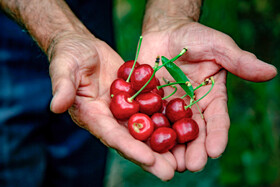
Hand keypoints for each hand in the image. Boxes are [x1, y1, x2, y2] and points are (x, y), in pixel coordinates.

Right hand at [48, 32, 176, 180]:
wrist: (83, 46)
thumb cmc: (69, 55)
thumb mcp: (64, 67)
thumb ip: (62, 86)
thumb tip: (56, 106)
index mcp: (92, 115)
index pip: (112, 135)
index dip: (130, 148)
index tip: (149, 160)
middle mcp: (109, 117)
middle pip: (131, 140)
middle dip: (150, 157)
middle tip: (170, 172)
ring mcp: (123, 108)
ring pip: (144, 129)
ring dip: (161, 144)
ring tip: (181, 159)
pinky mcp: (135, 97)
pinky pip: (150, 110)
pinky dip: (165, 120)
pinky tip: (182, 128)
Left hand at [139, 21, 276, 171]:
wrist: (166, 31)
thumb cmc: (195, 36)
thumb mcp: (218, 46)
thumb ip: (239, 61)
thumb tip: (270, 72)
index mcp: (210, 97)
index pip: (217, 120)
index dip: (218, 135)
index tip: (215, 151)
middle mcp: (190, 106)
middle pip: (193, 131)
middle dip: (193, 149)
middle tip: (192, 166)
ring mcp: (168, 106)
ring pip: (171, 130)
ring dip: (171, 148)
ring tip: (170, 164)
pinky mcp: (149, 101)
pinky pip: (147, 117)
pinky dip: (147, 130)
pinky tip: (145, 144)